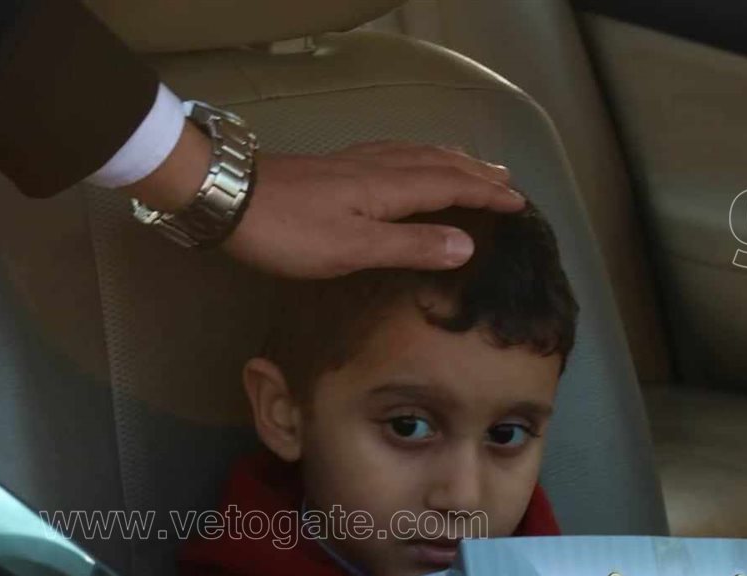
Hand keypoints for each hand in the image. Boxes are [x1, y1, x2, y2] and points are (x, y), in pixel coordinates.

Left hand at [126, 124, 526, 277]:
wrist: (228, 198)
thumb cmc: (288, 232)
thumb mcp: (352, 249)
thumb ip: (409, 246)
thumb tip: (467, 245)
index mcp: (389, 187)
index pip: (452, 186)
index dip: (486, 195)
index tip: (518, 203)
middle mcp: (377, 168)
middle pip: (438, 164)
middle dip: (475, 172)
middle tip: (506, 181)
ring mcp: (353, 164)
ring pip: (415, 156)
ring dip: (448, 160)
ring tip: (470, 164)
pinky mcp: (333, 168)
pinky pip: (392, 155)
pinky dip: (416, 157)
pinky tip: (405, 163)